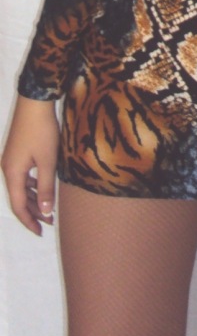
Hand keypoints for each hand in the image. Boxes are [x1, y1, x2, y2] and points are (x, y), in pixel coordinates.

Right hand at [2, 95, 59, 235]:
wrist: (34, 103)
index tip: (41, 232)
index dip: (29, 221)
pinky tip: (42, 187)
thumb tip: (46, 212)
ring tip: (49, 208)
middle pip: (19, 198)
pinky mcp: (17, 152)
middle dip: (34, 212)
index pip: (19, 206)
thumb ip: (46, 187)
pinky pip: (22, 176)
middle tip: (49, 222)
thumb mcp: (47, 161)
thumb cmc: (42, 132)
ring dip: (34, 198)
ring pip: (21, 187)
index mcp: (12, 174)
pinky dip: (32, 185)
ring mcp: (11, 160)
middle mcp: (7, 169)